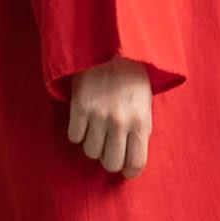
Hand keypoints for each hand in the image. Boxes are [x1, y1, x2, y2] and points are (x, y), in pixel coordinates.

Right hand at [69, 56, 152, 178]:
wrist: (111, 48)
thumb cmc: (132, 79)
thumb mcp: (145, 106)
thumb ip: (139, 131)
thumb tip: (131, 160)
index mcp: (141, 121)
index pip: (136, 163)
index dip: (129, 172)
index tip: (125, 170)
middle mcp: (120, 122)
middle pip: (111, 163)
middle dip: (110, 160)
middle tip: (109, 149)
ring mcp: (98, 115)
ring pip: (91, 152)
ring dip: (93, 144)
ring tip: (97, 129)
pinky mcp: (79, 107)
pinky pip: (74, 137)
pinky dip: (78, 132)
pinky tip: (84, 120)